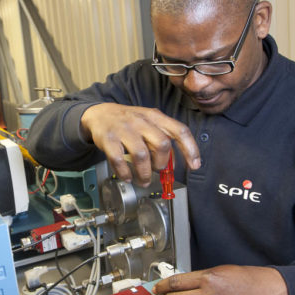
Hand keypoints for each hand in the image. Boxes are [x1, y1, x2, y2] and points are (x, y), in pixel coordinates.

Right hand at [80, 103, 199, 185]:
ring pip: (141, 155)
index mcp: (155, 117)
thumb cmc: (128, 122)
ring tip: (143, 180)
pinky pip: (119, 160)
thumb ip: (162, 140)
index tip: (194, 165)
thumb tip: (175, 164)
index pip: (180, 131)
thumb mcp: (149, 124)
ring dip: (144, 173)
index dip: (190, 149)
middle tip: (157, 170)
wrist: (99, 113)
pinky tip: (127, 177)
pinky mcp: (108, 139)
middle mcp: (141, 121)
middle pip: (161, 144)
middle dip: (162, 163)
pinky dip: (125, 173)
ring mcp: (124, 129)